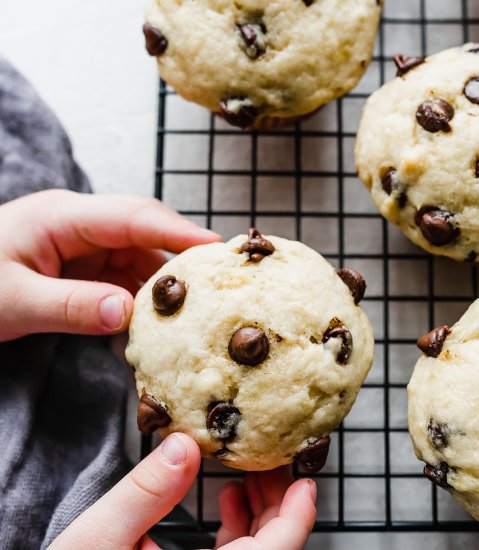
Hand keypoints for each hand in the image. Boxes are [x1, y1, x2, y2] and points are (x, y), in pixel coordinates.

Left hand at [0, 190, 218, 340]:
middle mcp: (81, 226)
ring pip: (139, 259)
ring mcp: (84, 247)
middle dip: (181, 256)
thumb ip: (70, 306)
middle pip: (145, 233)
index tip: (216, 247)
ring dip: (162, 285)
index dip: (178, 231)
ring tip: (194, 309)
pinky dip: (141, 301)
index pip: (134, 217)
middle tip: (219, 280)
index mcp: (63, 216)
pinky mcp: (84, 269)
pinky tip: (155, 323)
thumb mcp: (12, 301)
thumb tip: (127, 314)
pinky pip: (125, 280)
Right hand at [49, 433, 316, 549]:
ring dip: (259, 512)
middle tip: (270, 459)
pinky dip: (238, 527)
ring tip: (250, 470)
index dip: (296, 517)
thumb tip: (185, 445)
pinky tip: (228, 497)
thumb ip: (144, 493)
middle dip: (276, 502)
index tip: (305, 480)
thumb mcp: (98, 540)